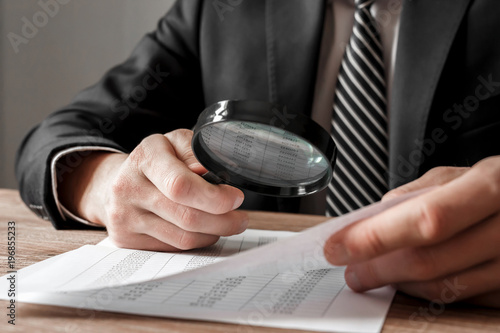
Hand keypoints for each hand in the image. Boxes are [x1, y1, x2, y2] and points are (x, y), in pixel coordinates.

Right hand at [59, 129, 247, 250]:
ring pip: (183, 237)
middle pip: (187, 217)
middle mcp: (128, 187)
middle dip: (223, 221)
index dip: (214, 197)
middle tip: (241, 219)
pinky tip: (203, 230)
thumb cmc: (158, 160)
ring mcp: (124, 216)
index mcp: (146, 157)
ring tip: (225, 224)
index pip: (181, 186)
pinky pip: (173, 247)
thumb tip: (209, 172)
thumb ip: (195, 153)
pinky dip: (196, 241)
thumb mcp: (176, 143)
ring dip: (213, 233)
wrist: (117, 179)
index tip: (236, 198)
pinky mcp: (125, 238)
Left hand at [324, 156, 499, 307]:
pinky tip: (408, 281)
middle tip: (350, 269)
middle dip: (377, 268)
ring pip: (443, 288)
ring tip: (371, 274)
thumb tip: (373, 219)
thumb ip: (418, 194)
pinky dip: (427, 292)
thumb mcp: (463, 174)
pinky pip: (463, 300)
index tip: (338, 246)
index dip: (375, 237)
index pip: (424, 220)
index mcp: (493, 187)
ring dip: (397, 284)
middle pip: (429, 261)